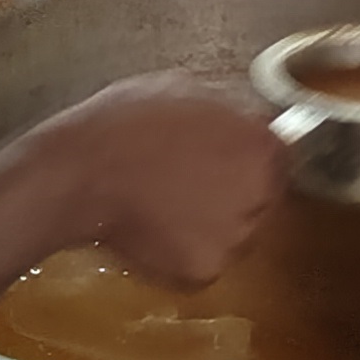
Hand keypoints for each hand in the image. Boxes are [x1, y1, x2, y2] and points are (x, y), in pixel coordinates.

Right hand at [40, 74, 287, 289]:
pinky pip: (203, 262)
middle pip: (261, 199)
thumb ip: (231, 107)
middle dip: (232, 192)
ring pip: (234, 234)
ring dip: (210, 224)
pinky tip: (153, 230)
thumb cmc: (128, 120)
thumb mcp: (187, 87)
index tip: (220, 160)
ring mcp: (234, 238)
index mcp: (261, 146)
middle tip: (186, 182)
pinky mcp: (204, 271)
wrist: (80, 172)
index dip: (248, 158)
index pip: (278, 159)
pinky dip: (183, 252)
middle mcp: (260, 195)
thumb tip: (251, 116)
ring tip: (164, 205)